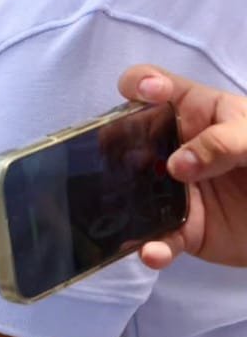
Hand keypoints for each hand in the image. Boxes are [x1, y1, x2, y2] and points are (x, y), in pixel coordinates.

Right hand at [119, 65, 246, 267]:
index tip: (145, 94)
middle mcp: (176, 149)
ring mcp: (176, 190)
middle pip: (128, 140)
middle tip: (121, 161)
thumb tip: (175, 166)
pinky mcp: (184, 229)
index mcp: (195, 112)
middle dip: (113, 148)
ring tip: (126, 212)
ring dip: (122, 202)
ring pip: (134, 193)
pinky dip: (151, 248)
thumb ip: (224, 142)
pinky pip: (159, 238)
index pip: (154, 85)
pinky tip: (153, 252)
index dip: (140, 84)